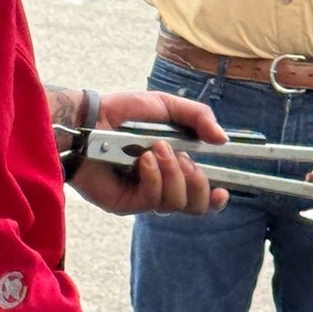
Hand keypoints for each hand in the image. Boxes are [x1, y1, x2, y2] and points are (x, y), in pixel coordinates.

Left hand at [71, 90, 229, 216]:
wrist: (89, 120)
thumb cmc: (123, 113)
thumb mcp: (167, 106)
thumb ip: (198, 117)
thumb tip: (223, 139)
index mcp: (175, 167)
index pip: (202, 194)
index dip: (217, 199)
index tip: (224, 190)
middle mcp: (162, 186)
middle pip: (195, 205)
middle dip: (196, 181)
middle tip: (182, 158)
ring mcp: (144, 196)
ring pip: (176, 203)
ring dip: (172, 173)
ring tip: (155, 150)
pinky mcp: (126, 204)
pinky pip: (153, 200)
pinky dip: (153, 177)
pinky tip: (142, 160)